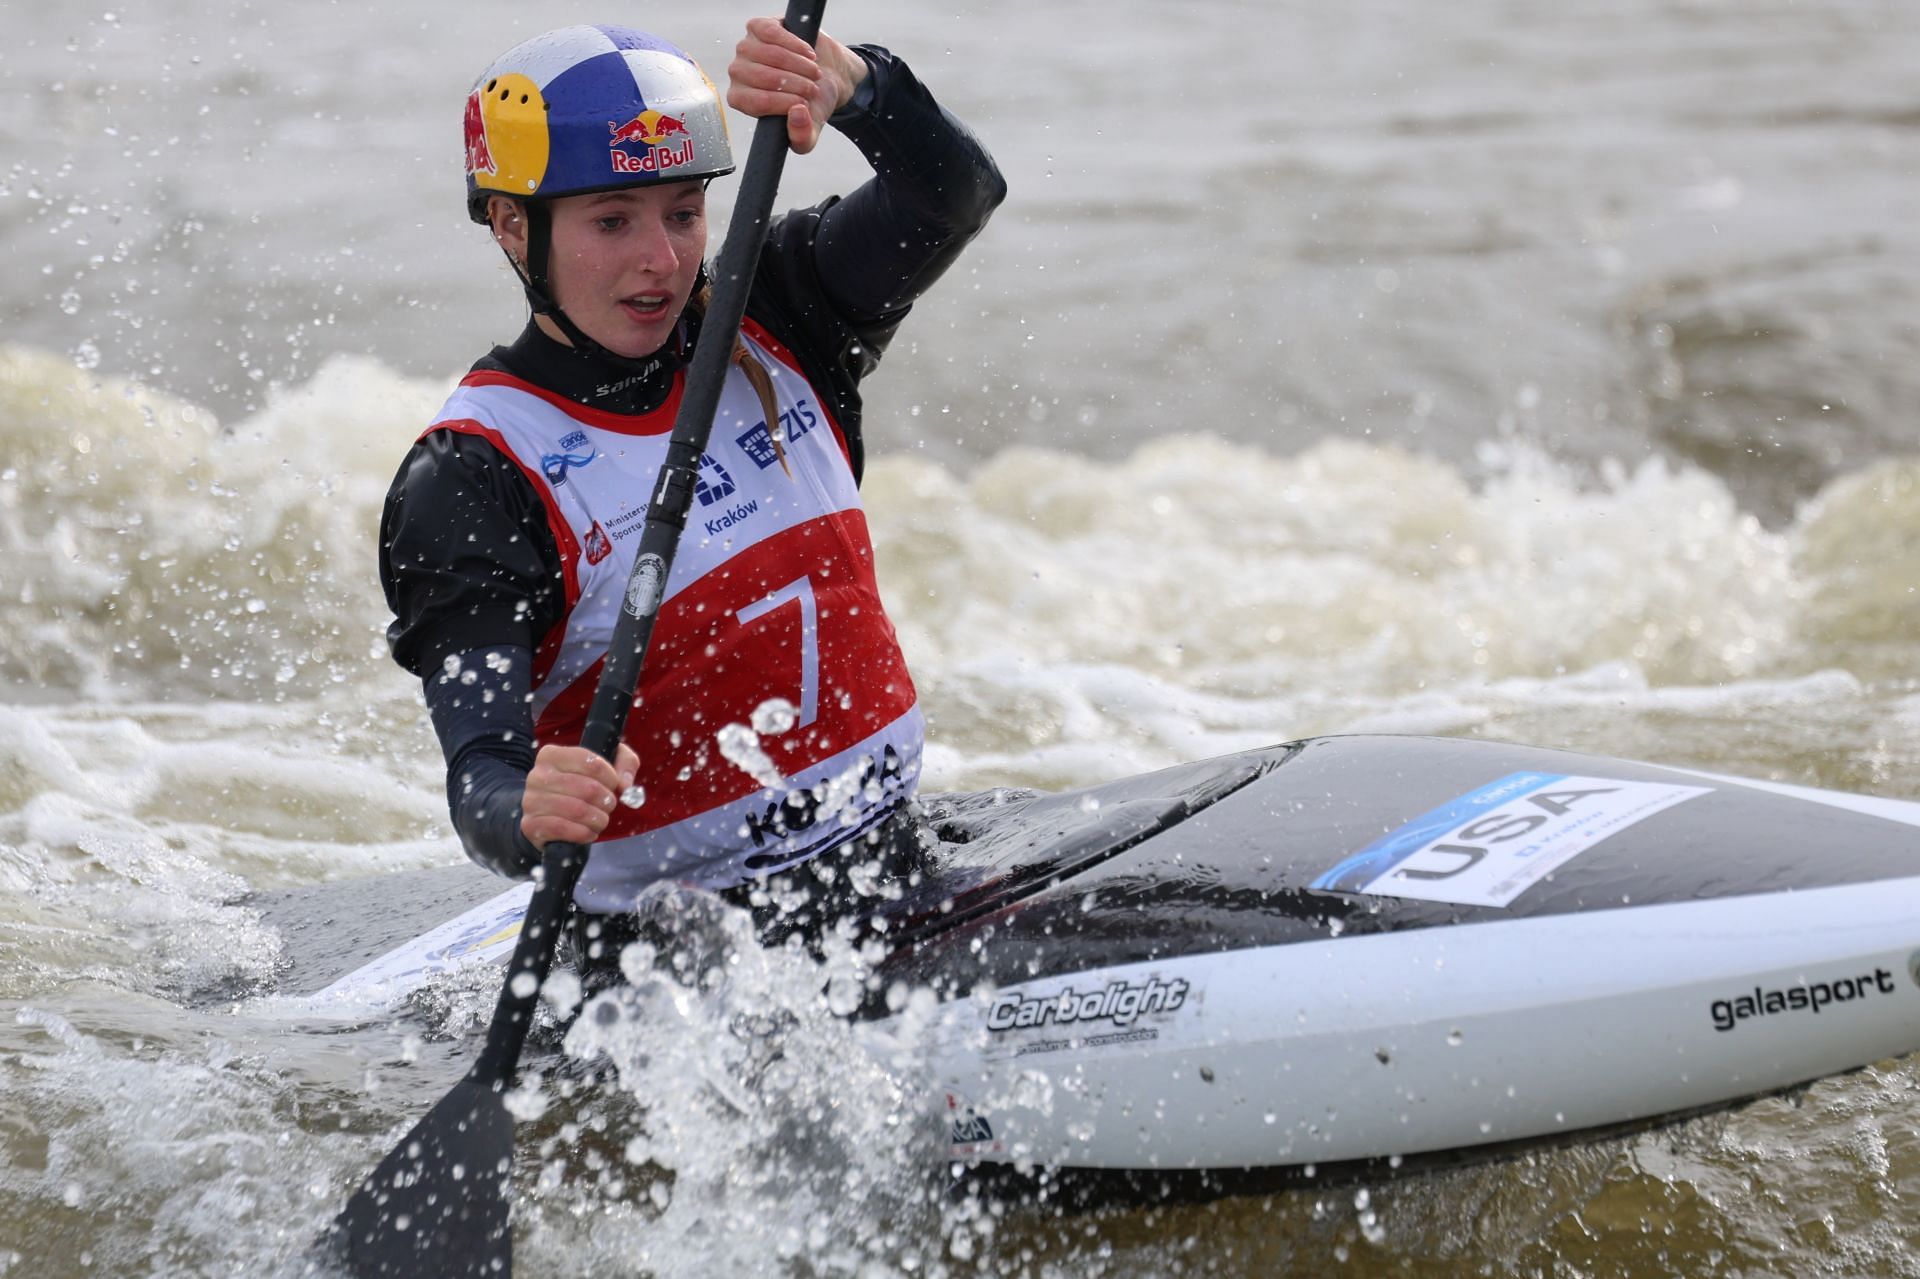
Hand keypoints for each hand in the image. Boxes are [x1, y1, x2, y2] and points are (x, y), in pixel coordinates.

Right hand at [520, 742, 639, 850]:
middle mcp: (537, 775)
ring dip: (598, 819)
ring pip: (577, 810)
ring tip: (600, 819)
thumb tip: (625, 785)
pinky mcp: (531, 825)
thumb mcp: (606, 765)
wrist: (547, 815)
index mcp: (552, 755)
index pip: (591, 762)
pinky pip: (563, 828)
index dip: (611, 777)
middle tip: (608, 805)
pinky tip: (588, 831)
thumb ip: (625, 763)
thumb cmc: (580, 786)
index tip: (614, 784)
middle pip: (588, 788)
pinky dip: (583, 833)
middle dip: (607, 801)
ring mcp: (531, 801)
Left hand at [726, 16, 868, 154]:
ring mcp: (745, 47)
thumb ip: (802, 136)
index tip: (806, 104)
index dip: (786, 103)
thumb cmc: (811, 102)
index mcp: (741, 100)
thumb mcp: (810, 129)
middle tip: (814, 89)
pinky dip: (796, 46)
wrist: (825, 74)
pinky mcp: (758, 27)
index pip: (759, 102)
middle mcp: (737, 73)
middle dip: (797, 84)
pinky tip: (808, 55)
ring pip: (772, 55)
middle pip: (765, 77)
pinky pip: (774, 34)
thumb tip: (796, 113)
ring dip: (800, 66)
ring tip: (814, 73)